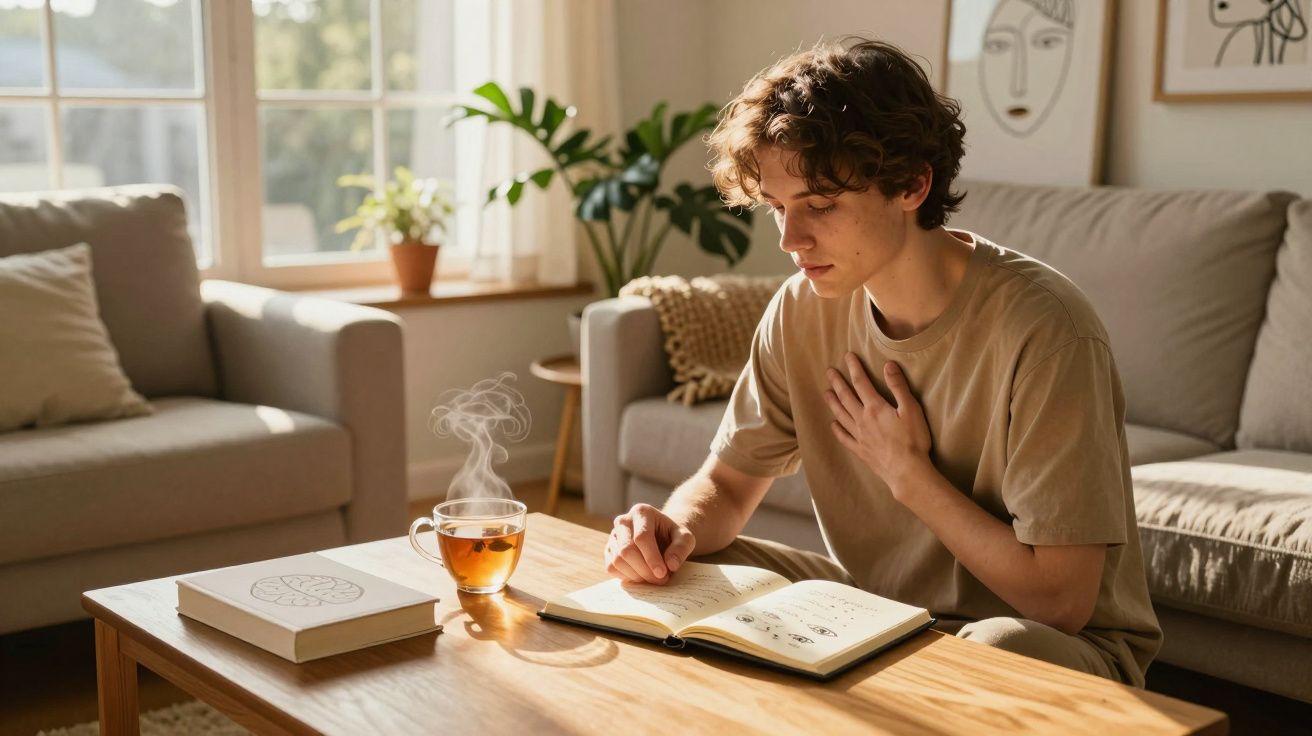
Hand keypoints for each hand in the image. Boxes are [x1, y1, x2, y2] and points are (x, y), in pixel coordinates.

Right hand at [604, 503, 696, 584]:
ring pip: (617, 560)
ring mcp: (613, 535)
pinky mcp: (608, 549)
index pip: (641, 537)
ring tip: (652, 578)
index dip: (651, 558)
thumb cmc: (672, 536)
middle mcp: (623, 521)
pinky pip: (611, 567)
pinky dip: (627, 576)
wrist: (661, 537)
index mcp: (642, 512)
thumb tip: (671, 565)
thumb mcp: (685, 538)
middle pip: (627, 550)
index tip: (662, 573)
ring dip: (636, 575)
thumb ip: (681, 549)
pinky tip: (641, 575)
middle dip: (644, 570)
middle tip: (660, 580)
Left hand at [825, 352, 932, 491]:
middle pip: (846, 397)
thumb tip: (888, 365)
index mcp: (875, 408)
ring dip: (833, 403)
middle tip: (829, 371)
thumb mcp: (911, 410)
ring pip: (841, 415)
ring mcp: (859, 436)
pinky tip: (833, 424)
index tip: (847, 356)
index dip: (854, 368)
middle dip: (837, 382)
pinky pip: (844, 438)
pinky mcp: (860, 450)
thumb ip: (898, 387)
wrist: (907, 471)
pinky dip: (837, 430)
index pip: (861, 382)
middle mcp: (862, 420)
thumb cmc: (913, 440)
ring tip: (826, 393)